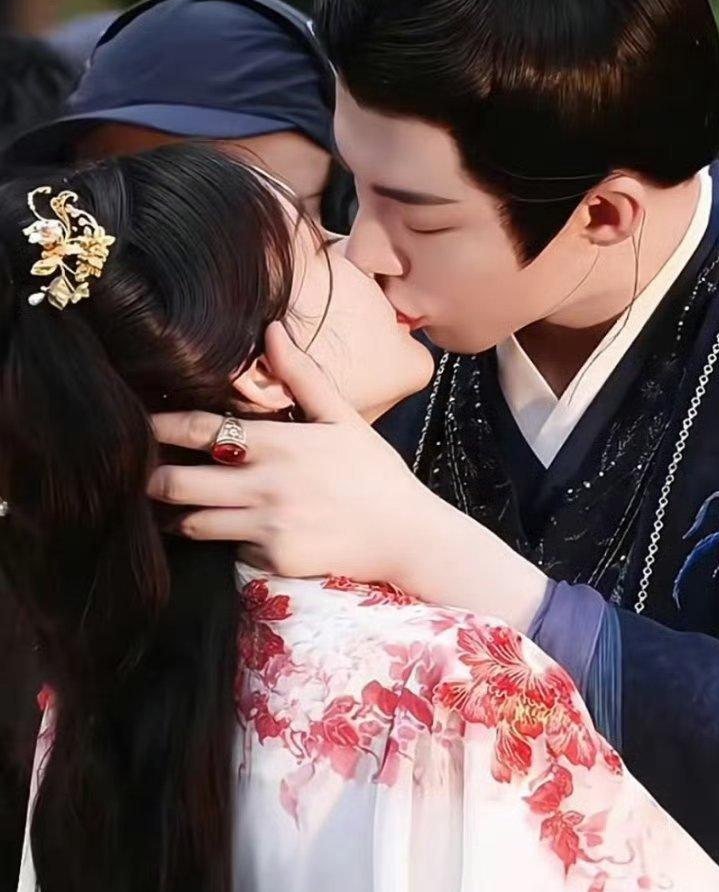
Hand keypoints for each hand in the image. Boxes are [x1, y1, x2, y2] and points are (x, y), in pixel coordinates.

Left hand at [149, 324, 548, 629]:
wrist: (407, 536)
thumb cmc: (376, 473)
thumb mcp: (343, 419)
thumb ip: (302, 377)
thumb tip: (271, 331)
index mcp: (279, 444)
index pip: (198, 431)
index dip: (160, 427)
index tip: (139, 424)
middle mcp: (265, 486)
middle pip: (177, 484)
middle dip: (152, 478)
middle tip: (143, 473)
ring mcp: (267, 527)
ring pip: (194, 523)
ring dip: (181, 514)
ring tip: (177, 506)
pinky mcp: (274, 560)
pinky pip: (232, 551)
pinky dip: (230, 541)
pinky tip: (242, 532)